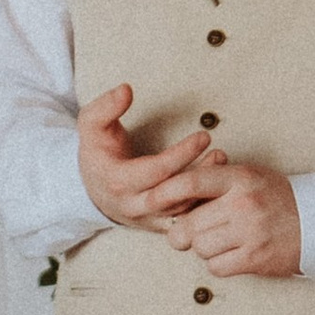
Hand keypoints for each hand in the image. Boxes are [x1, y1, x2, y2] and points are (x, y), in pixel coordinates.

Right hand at [77, 83, 220, 229]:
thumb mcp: (92, 125)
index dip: (182, 155)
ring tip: (222, 161)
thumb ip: (106, 106)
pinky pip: (186, 221)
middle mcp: (133, 205)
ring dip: (206, 189)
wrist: (93, 187)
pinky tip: (218, 185)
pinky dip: (204, 206)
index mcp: (117, 182)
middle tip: (220, 153)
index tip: (204, 136)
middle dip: (199, 175)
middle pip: (172, 196)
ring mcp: (147, 218)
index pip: (156, 171)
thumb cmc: (97, 152)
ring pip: (182, 210)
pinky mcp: (159, 225)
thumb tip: (126, 90)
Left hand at [161, 161, 302, 278]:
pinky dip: (217, 264)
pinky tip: (230, 254)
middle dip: (183, 233)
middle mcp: (243, 204)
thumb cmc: (277, 198)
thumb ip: (215, 181)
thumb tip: (172, 192)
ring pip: (200, 248)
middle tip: (188, 233)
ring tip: (218, 241)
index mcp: (239, 178)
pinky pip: (216, 267)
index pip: (191, 182)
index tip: (151, 200)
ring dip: (203, 249)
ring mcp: (250, 233)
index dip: (165, 193)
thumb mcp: (249, 176)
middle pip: (189, 224)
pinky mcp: (256, 258)